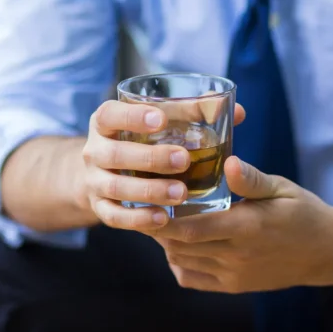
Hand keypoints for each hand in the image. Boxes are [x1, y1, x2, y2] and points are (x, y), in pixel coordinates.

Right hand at [78, 100, 245, 230]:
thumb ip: (193, 116)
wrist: (103, 174)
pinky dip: (138, 219)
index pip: (110, 115)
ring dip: (149, 190)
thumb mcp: (156, 125)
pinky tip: (163, 219)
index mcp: (105, 123)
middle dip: (149, 158)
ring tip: (181, 193)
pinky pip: (114, 217)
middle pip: (114, 154)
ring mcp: (94, 181)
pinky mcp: (100, 208)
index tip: (160, 119)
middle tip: (183, 160)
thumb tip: (238, 112)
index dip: (132, 116)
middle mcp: (94, 151)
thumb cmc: (142, 143)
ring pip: (116, 187)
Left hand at [155, 157, 332, 291]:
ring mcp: (233, 275)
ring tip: (157, 221)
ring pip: (183, 262)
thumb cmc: (303, 213)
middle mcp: (237, 255)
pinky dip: (178, 263)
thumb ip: (251, 179)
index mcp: (247, 227)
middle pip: (180, 246)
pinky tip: (178, 245)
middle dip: (156, 228)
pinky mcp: (234, 286)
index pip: (192, 229)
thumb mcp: (282, 188)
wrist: (327, 252)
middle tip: (144, 205)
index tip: (145, 203)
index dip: (162, 220)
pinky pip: (193, 280)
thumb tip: (227, 161)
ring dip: (166, 243)